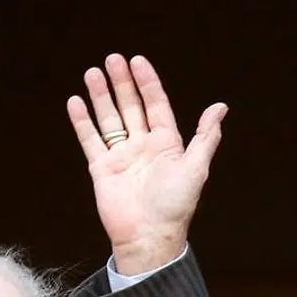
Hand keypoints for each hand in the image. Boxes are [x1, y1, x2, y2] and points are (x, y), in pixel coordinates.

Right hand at [66, 54, 227, 274]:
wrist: (148, 236)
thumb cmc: (175, 206)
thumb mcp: (196, 168)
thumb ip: (205, 136)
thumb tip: (220, 107)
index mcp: (166, 143)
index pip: (155, 104)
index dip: (147, 82)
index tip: (137, 61)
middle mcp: (143, 146)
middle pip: (130, 106)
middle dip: (121, 83)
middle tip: (111, 59)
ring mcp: (121, 156)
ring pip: (109, 118)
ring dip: (101, 96)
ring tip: (92, 73)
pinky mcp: (102, 168)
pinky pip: (91, 140)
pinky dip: (83, 121)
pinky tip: (76, 102)